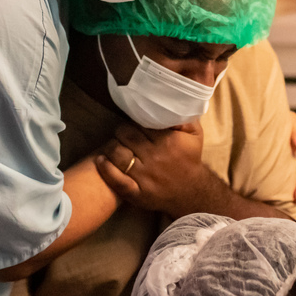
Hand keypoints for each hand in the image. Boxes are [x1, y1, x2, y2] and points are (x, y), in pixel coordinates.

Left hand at [96, 121, 226, 217]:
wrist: (190, 192)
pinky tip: (101, 160)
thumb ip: (184, 117)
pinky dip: (105, 168)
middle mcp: (154, 158)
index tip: (134, 124)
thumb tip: (168, 103)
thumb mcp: (195, 135)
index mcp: (167, 141)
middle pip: (125, 135)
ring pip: (116, 153)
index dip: (133, 121)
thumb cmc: (189, 159)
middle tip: (123, 134)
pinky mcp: (136, 193)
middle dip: (121, 132)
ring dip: (111, 147)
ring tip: (114, 146)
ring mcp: (144, 177)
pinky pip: (115, 179)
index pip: (139, 123)